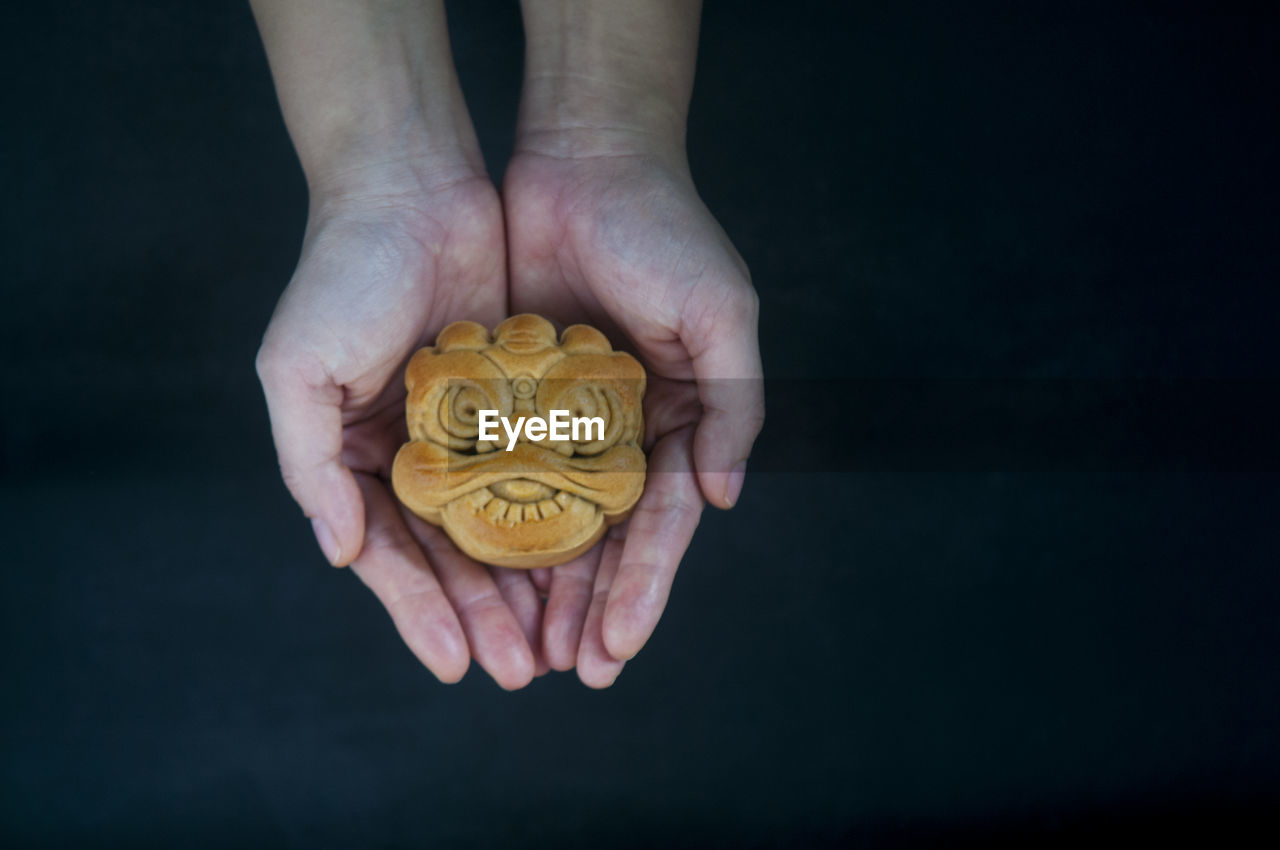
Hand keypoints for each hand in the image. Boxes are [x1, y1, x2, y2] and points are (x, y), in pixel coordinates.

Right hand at [255, 165, 547, 688]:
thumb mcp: (298, 369)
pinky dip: (557, 516)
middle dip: (484, 613)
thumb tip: (338, 554)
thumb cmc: (342, 273)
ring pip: (501, 523)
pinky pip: (541, 470)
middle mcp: (411, 453)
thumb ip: (310, 466)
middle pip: (450, 554)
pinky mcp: (517, 400)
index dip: (421, 612)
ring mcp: (466, 430)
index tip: (457, 664)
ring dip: (525, 583)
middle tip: (523, 670)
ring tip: (559, 640)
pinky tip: (584, 561)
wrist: (413, 185)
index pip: (389, 555)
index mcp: (354, 457)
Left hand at [503, 141, 764, 686]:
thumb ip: (732, 406)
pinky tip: (471, 570)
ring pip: (546, 519)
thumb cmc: (665, 231)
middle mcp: (621, 432)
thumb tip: (724, 500)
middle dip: (586, 607)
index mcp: (677, 423)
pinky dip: (489, 520)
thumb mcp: (721, 314)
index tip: (616, 648)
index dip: (642, 589)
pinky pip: (497, 469)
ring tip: (517, 647)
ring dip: (536, 585)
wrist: (585, 157)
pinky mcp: (511, 394)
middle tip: (564, 671)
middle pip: (604, 539)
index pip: (661, 526)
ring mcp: (564, 418)